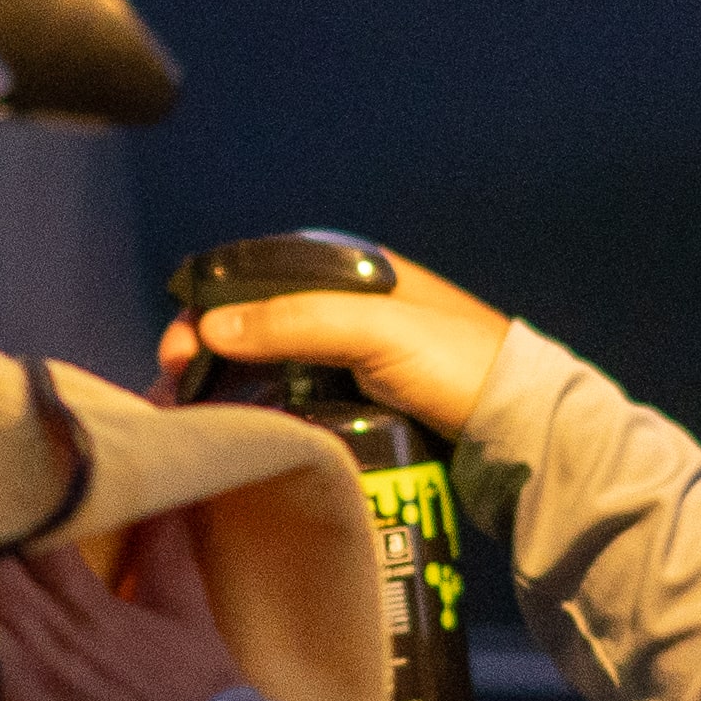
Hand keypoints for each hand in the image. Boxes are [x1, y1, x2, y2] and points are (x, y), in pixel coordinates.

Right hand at [157, 242, 512, 432]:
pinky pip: (299, 398)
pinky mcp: (364, 400)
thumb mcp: (374, 330)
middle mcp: (349, 305)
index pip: (257, 275)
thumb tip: (210, 327)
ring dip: (233, 385)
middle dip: (211, 351)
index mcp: (352, 269)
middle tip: (179, 392)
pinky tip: (246, 431)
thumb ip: (295, 322)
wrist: (522, 426)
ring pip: (275, 363)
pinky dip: (266, 410)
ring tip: (199, 418)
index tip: (180, 350)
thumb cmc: (457, 363)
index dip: (209, 306)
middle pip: (259, 321)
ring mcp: (356, 355)